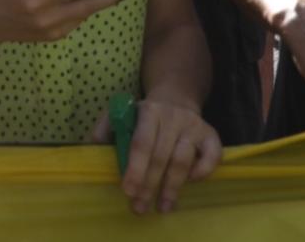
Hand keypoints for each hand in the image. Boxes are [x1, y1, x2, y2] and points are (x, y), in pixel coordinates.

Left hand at [114, 98, 221, 214]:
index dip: (135, 168)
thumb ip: (106, 128)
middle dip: (150, 185)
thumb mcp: (123, 112)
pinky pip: (212, 157)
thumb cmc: (144, 114)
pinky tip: (189, 185)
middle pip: (161, 156)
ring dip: (172, 187)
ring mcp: (194, 126)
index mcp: (148, 111)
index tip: (127, 191)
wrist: (176, 98)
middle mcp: (173, 118)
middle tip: (140, 207)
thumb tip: (92, 147)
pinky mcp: (211, 135)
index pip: (141, 143)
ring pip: (183, 161)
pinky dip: (201, 172)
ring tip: (163, 207)